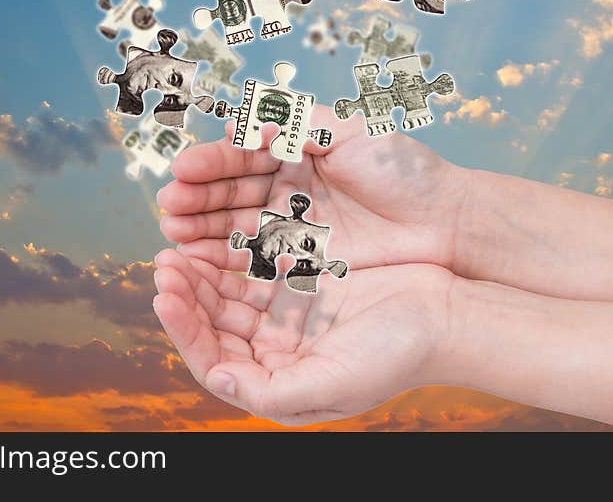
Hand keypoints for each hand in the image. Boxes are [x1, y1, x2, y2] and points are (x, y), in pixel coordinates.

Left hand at [152, 248, 454, 424]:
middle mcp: (277, 332)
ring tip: (180, 231)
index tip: (164, 295)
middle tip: (165, 259)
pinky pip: (261, 244)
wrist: (448, 314)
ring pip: (230, 275)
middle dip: (187, 286)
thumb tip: (217, 380)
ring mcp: (291, 294)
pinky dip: (237, 230)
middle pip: (215, 310)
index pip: (214, 352)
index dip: (184, 326)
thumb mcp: (333, 386)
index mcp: (277, 368)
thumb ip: (270, 393)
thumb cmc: (397, 356)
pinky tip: (220, 219)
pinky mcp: (308, 260)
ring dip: (204, 255)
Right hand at [157, 106, 469, 271]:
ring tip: (173, 232)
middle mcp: (288, 189)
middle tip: (170, 207)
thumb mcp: (349, 133)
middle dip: (197, 198)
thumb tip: (243, 122)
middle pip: (230, 192)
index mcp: (296, 153)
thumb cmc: (402, 170)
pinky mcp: (301, 262)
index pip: (241, 156)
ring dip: (202, 229)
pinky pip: (255, 259)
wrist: (445, 223)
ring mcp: (292, 226)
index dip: (210, 164)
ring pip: (236, 226)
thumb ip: (296, 124)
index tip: (181, 171)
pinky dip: (225, 258)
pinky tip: (199, 258)